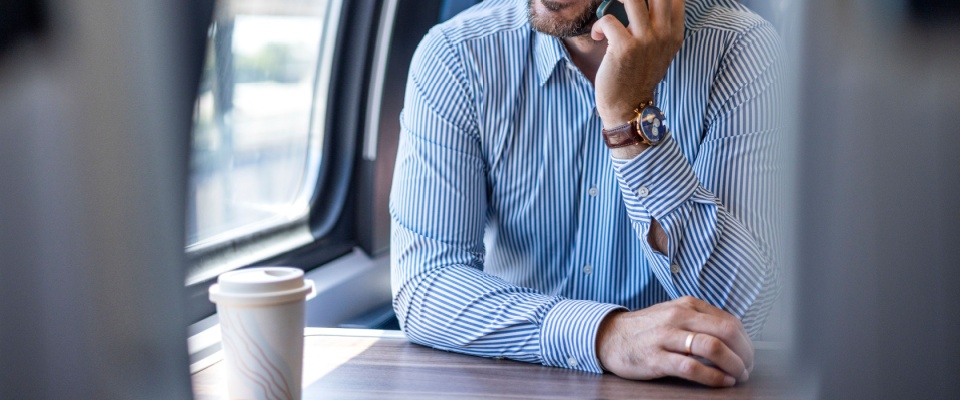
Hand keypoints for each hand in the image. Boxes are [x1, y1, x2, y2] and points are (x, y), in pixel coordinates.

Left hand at [591, 0, 684, 128]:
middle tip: (622, 1)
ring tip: (610, 9)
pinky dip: (598, 25)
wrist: (629, 108)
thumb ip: (656, 27)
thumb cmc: (638, 77)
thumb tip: (639, 4)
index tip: (639, 3)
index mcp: (674, 34)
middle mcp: (664, 34)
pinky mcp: (625, 48)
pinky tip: (598, 36)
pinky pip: (608, 19)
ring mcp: (646, 41)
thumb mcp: (657, 51)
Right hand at [596, 296, 753, 386]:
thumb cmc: (646, 329)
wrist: (609, 336)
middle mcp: (678, 316)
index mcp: (687, 305)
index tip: (749, 357)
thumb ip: (700, 320)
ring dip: (733, 365)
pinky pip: (691, 367)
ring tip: (738, 377)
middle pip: (726, 332)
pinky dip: (713, 377)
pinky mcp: (655, 358)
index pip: (729, 321)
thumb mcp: (674, 314)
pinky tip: (721, 383)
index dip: (746, 342)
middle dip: (744, 354)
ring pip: (712, 347)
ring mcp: (666, 336)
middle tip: (748, 369)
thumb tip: (734, 337)